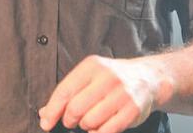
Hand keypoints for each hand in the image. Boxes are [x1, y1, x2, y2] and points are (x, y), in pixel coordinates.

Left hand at [38, 55, 173, 132]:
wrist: (148, 78)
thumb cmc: (112, 79)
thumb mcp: (89, 76)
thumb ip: (68, 93)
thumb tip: (44, 113)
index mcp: (92, 66)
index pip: (64, 91)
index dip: (52, 110)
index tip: (46, 123)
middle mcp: (107, 78)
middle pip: (75, 108)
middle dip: (69, 120)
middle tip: (72, 121)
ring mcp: (122, 94)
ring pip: (90, 121)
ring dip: (85, 126)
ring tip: (89, 120)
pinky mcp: (132, 110)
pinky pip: (107, 131)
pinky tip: (99, 127)